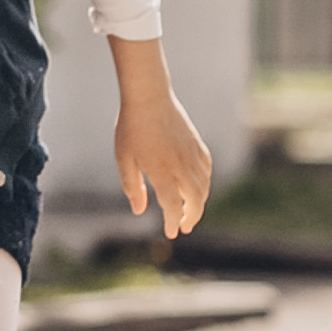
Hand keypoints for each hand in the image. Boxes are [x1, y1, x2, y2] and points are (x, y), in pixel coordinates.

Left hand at [111, 40, 211, 238]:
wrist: (149, 97)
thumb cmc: (131, 128)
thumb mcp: (124, 159)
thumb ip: (133, 187)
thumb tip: (140, 211)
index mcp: (162, 172)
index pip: (173, 206)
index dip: (174, 222)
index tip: (172, 233)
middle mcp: (181, 166)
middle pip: (196, 200)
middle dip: (192, 217)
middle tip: (184, 226)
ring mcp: (191, 154)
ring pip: (204, 186)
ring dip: (199, 202)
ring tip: (190, 210)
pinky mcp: (196, 144)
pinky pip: (206, 169)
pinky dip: (205, 182)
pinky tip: (198, 186)